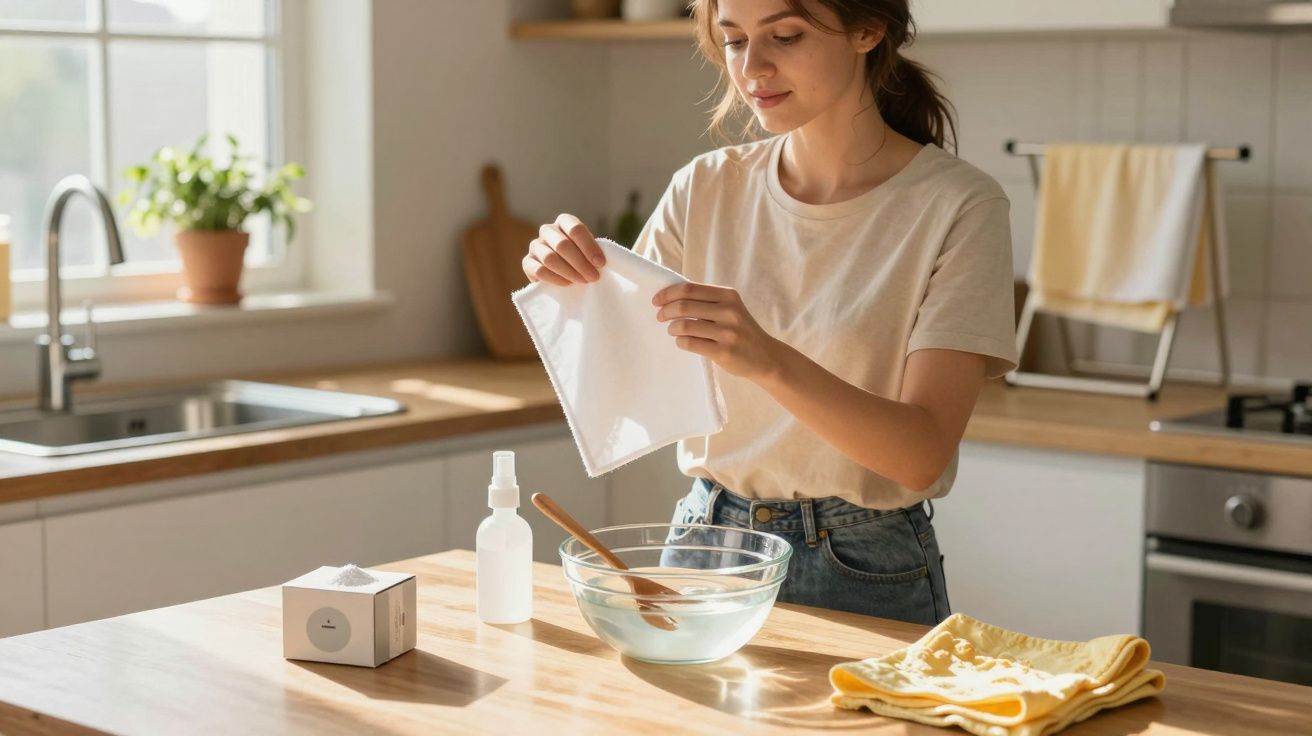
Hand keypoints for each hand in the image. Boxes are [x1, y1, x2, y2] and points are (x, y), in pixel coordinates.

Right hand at [522, 213, 605, 285]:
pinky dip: (556, 279)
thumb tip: (600, 262)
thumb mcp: (590, 251)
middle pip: (562, 245)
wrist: (564, 275)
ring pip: (550, 259)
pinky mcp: (527, 262)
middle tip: (593, 277)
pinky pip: (539, 271)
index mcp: (564, 222)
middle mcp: (547, 230)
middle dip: (580, 263)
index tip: (601, 263)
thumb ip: (595, 252)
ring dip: (569, 272)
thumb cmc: (582, 259)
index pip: (575, 229)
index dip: (589, 247)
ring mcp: (535, 246)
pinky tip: (567, 284)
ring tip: (583, 281)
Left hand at [653, 281, 782, 380]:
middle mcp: (729, 311)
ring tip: (673, 331)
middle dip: (665, 311)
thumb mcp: (731, 308)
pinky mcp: (723, 351)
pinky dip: (680, 342)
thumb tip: (671, 296)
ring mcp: (727, 332)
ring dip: (672, 328)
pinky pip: (690, 343)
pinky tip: (682, 342)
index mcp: (728, 295)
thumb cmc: (742, 330)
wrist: (766, 356)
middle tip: (660, 317)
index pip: (689, 289)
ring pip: (684, 326)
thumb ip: (707, 301)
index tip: (657, 300)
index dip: (668, 294)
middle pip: (683, 306)